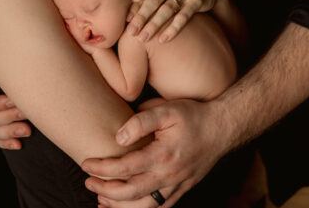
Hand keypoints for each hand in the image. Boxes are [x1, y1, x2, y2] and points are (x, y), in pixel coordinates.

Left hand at [81, 98, 228, 207]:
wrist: (223, 127)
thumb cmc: (193, 115)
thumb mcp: (167, 110)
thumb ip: (140, 122)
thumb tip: (118, 138)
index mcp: (163, 155)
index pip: (125, 168)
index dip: (102, 168)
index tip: (85, 163)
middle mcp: (169, 174)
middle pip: (131, 193)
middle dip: (105, 190)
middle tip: (88, 182)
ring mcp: (177, 185)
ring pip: (145, 206)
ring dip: (121, 206)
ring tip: (101, 200)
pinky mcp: (183, 188)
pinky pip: (160, 207)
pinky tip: (128, 207)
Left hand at [127, 0, 220, 43]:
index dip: (134, 5)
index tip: (125, 20)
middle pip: (153, 1)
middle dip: (141, 17)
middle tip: (130, 33)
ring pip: (167, 10)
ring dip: (154, 25)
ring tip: (143, 39)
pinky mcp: (197, 0)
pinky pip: (183, 17)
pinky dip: (173, 29)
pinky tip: (163, 40)